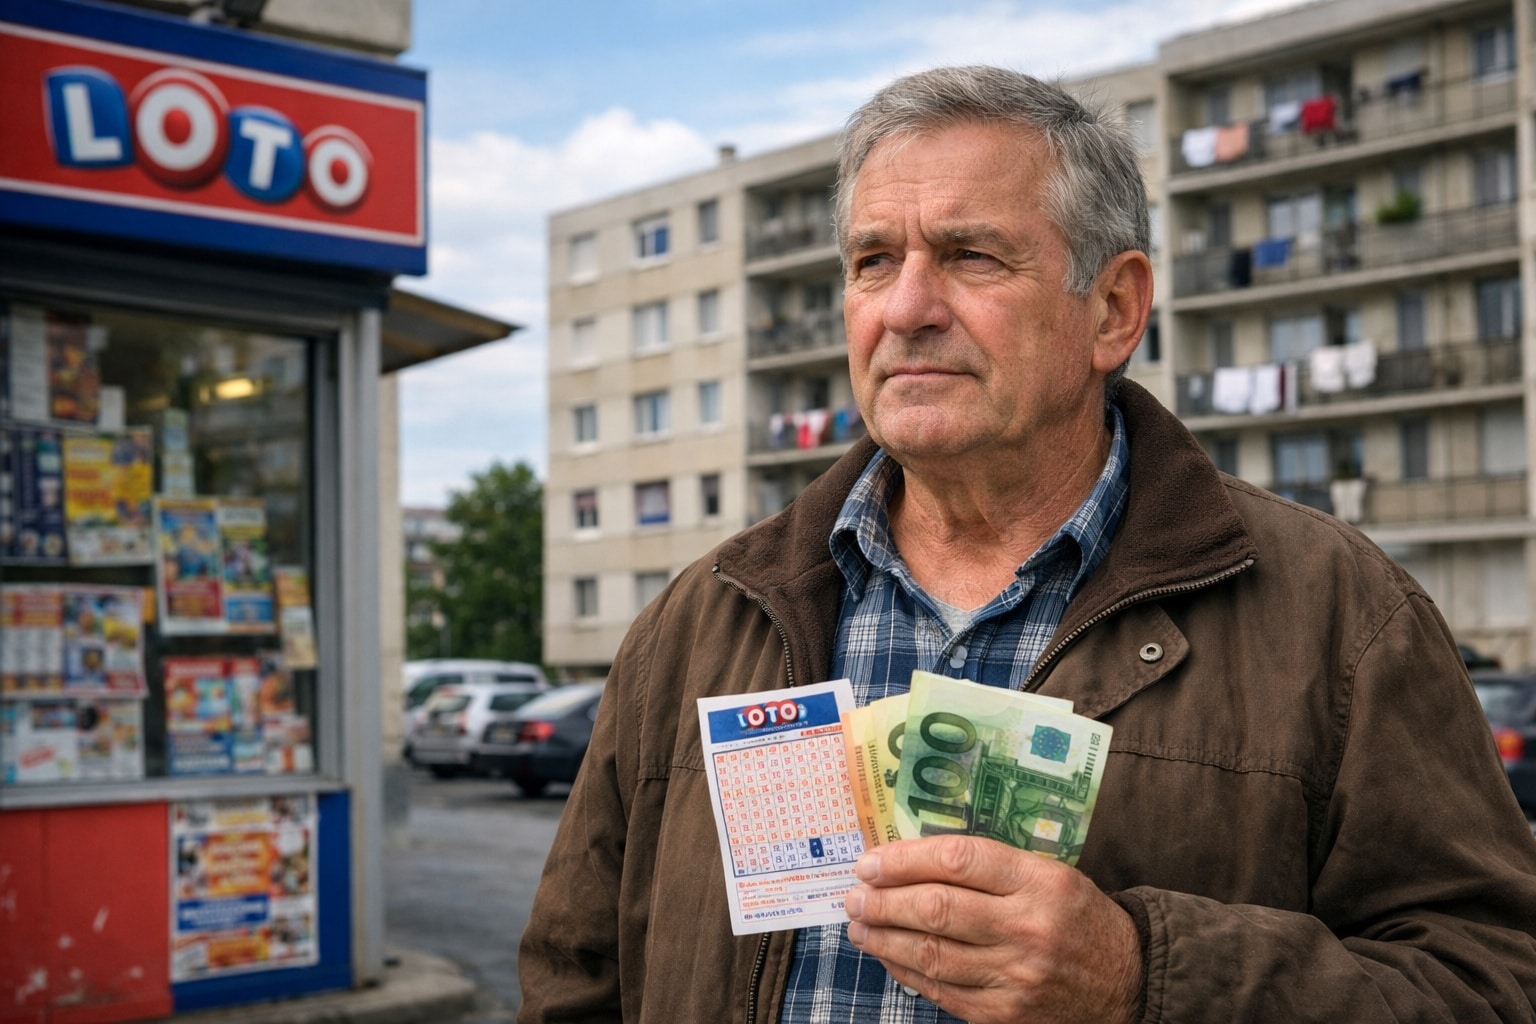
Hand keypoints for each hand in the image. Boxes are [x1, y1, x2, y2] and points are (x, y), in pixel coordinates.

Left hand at [844, 835, 1141, 1023]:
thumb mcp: (1050, 874)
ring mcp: (1015, 977)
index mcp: (1040, 882)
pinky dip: (905, 970)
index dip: (905, 859)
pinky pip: (940, 990)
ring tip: (859, 924)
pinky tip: (887, 954)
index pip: (959, 860)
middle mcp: (1027, 928)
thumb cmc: (1078, 917)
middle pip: (936, 908)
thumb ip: (991, 866)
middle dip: (883, 900)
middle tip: (854, 893)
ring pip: (930, 953)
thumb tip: (913, 860)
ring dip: (883, 937)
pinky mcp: (1004, 1014)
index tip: (872, 860)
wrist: (1128, 982)